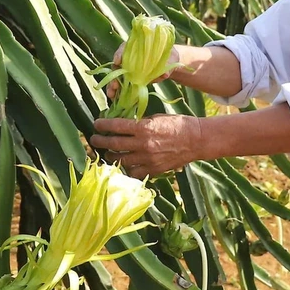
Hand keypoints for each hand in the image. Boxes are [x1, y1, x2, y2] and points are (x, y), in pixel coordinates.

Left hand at [89, 115, 206, 176]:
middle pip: (114, 144)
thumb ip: (139, 123)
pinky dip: (126, 169)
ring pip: (120, 160)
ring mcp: (148, 159)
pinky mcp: (153, 169)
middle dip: (100, 141)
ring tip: (106, 153)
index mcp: (144, 127)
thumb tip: (122, 125)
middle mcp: (143, 144)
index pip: (116, 126)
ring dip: (110, 156)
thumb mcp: (156, 117)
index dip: (103, 125)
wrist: (196, 140)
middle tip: (94, 139)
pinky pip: (133, 172)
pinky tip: (123, 165)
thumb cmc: (177, 124)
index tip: (96, 124)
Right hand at [105, 44, 185, 99]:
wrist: (169, 64)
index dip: (119, 54)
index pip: (125, 48)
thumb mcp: (171, 57)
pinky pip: (122, 85)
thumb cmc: (169, 56)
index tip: (117, 62)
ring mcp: (129, 69)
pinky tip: (114, 98)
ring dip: (113, 85)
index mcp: (137, 48)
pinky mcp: (131, 79)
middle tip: (114, 85)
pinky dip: (117, 91)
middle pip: (118, 65)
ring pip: (117, 76)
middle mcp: (129, 58)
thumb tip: (164, 74)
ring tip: (111, 94)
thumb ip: (167, 65)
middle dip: (114, 75)